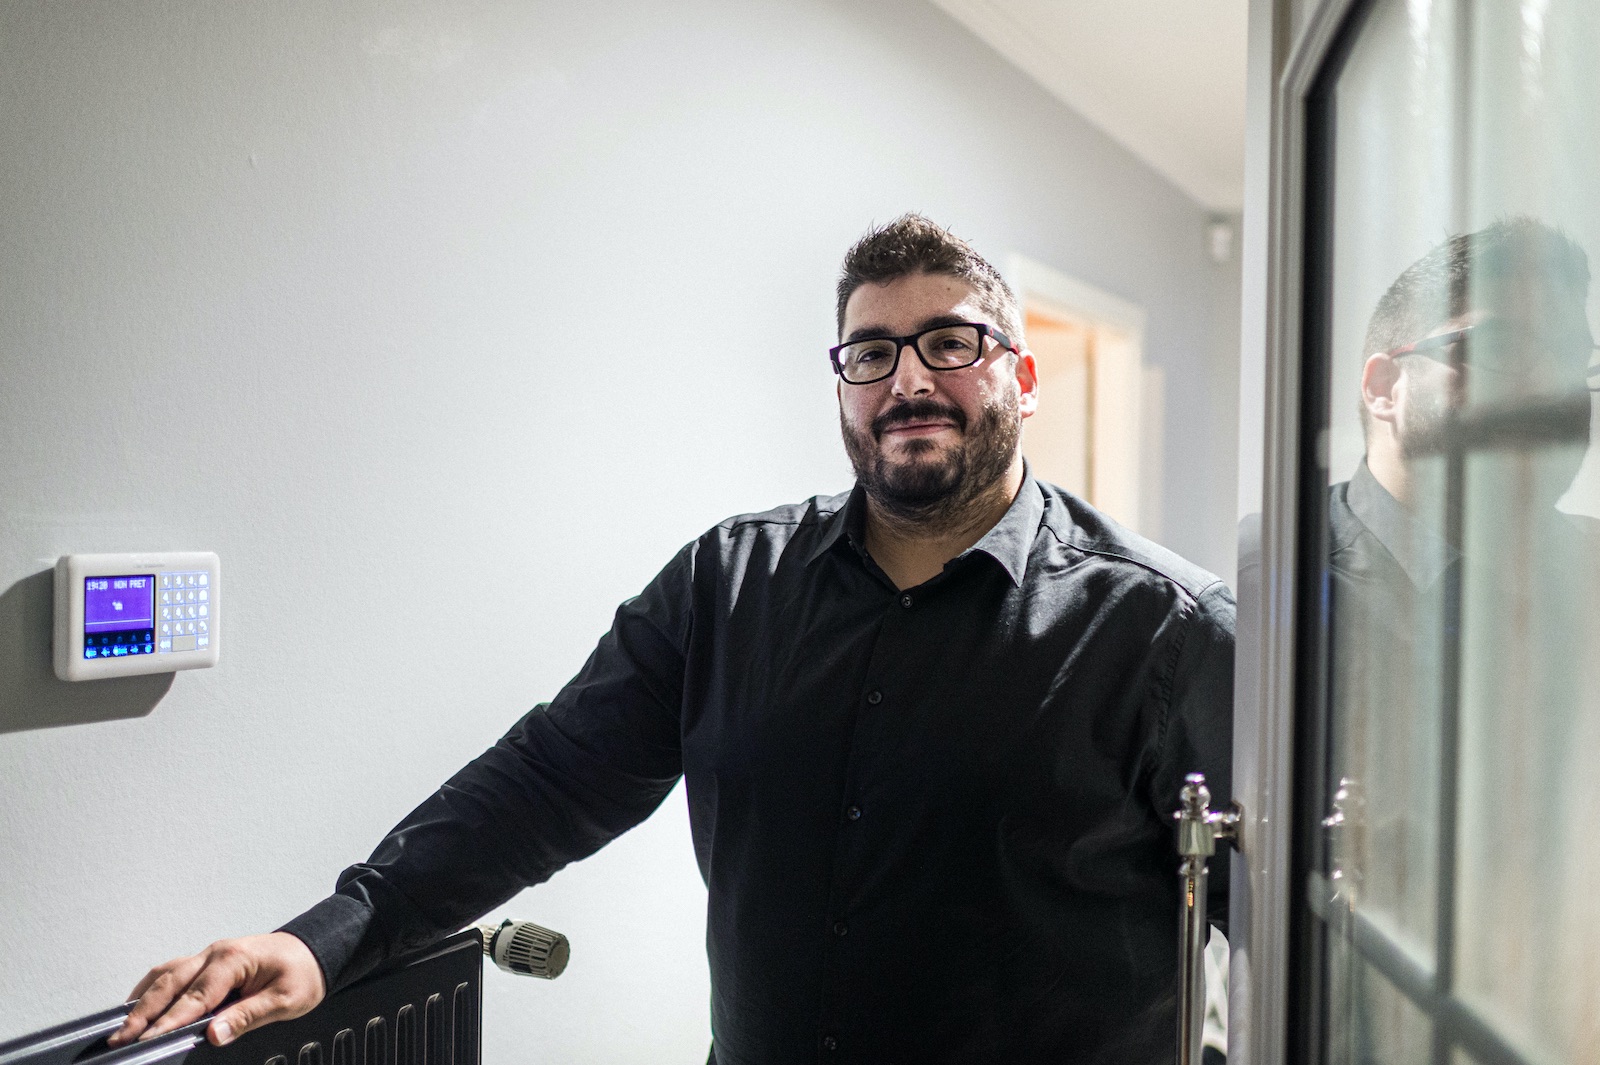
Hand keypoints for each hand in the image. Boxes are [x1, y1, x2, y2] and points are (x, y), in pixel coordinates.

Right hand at [108, 932, 325, 1047]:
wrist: (316, 949)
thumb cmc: (304, 972)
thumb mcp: (285, 999)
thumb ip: (248, 1017)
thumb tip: (214, 1034)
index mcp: (234, 960)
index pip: (195, 996)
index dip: (170, 1020)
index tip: (148, 1039)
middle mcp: (215, 953)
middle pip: (170, 983)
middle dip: (143, 1012)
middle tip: (120, 1038)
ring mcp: (210, 955)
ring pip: (166, 974)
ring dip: (143, 999)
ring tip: (121, 1025)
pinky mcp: (209, 961)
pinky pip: (174, 972)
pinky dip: (153, 987)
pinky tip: (141, 1003)